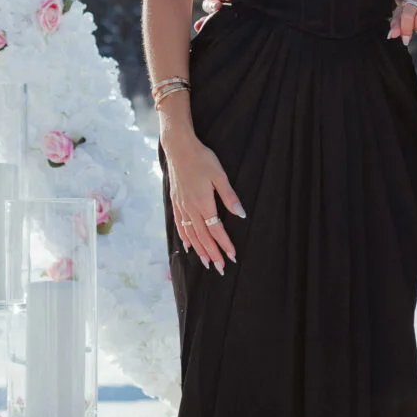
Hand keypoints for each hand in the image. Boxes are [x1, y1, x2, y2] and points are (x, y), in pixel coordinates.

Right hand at [161, 129, 243, 272]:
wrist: (178, 149)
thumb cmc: (202, 159)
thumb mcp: (220, 175)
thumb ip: (229, 196)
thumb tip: (241, 214)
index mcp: (204, 203)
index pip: (216, 230)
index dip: (224, 244)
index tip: (232, 256)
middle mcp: (191, 209)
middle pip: (203, 237)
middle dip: (212, 254)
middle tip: (220, 268)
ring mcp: (181, 207)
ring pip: (191, 234)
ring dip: (200, 250)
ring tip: (206, 263)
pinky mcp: (175, 202)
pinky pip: (180, 225)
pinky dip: (185, 238)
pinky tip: (188, 246)